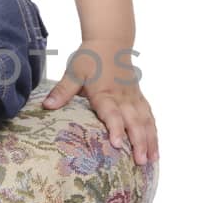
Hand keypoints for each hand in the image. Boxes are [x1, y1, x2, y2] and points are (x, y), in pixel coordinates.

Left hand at [42, 62, 158, 165]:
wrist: (111, 40)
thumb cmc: (90, 57)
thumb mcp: (74, 71)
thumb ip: (63, 90)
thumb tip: (47, 106)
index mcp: (105, 92)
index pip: (112, 113)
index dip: (116, 129)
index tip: (118, 145)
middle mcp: (122, 97)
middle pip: (134, 121)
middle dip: (138, 142)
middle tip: (140, 162)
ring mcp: (133, 97)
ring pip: (145, 121)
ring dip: (150, 140)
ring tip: (151, 160)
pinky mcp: (138, 97)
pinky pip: (149, 116)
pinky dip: (153, 132)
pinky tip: (155, 147)